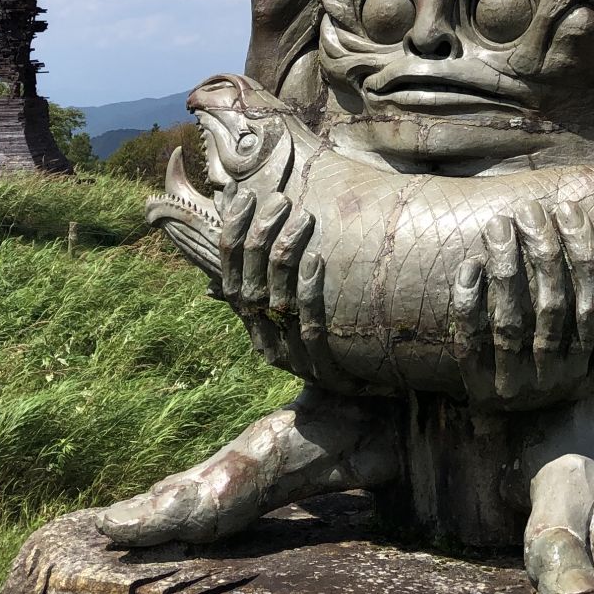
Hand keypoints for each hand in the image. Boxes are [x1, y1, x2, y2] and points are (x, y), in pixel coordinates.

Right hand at [216, 188, 359, 393]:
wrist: (365, 396)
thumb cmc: (330, 338)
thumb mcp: (298, 306)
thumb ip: (275, 271)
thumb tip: (260, 225)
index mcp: (253, 326)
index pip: (229, 276)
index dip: (232, 237)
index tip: (243, 197)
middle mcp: (266, 342)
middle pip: (250, 286)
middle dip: (260, 238)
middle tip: (280, 200)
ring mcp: (293, 358)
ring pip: (277, 301)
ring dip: (286, 255)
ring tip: (304, 218)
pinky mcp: (323, 369)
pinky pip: (309, 325)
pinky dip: (309, 291)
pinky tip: (316, 259)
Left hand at [452, 198, 593, 407]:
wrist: (529, 444)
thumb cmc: (567, 378)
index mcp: (589, 369)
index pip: (592, 305)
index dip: (584, 254)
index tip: (571, 209)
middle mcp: (553, 381)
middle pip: (551, 307)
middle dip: (542, 250)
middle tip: (531, 207)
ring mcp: (514, 387)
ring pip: (510, 320)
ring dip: (504, 266)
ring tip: (500, 223)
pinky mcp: (477, 389)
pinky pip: (470, 341)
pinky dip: (468, 303)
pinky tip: (470, 264)